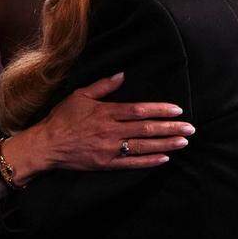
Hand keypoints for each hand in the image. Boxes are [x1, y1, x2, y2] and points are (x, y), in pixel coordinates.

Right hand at [3, 72, 190, 185]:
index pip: (139, 110)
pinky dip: (149, 161)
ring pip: (143, 146)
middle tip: (190, 128)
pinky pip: (132, 164)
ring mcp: (110, 149)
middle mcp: (111, 131)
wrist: (47, 144)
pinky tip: (164, 158)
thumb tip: (122, 74)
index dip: (160, 110)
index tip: (177, 110)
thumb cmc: (62, 118)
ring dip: (165, 144)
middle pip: (146, 128)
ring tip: (183, 142)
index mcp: (106, 112)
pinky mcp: (106, 164)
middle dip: (170, 128)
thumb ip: (103, 86)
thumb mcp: (80, 96)